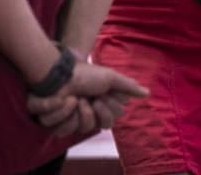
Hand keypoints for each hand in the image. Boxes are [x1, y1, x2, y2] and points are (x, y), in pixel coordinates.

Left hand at [25, 61, 146, 136]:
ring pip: (79, 129)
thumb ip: (127, 86)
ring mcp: (69, 119)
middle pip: (98, 126)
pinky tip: (60, 100)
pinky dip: (60, 112)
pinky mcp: (53, 120)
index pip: (110, 121)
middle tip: (89, 98)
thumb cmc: (84, 73)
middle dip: (94, 111)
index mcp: (100, 108)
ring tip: (73, 99)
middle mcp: (86, 115)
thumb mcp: (109, 77)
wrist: (59, 71)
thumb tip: (147, 93)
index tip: (103, 95)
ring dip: (77, 112)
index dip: (109, 109)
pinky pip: (58, 129)